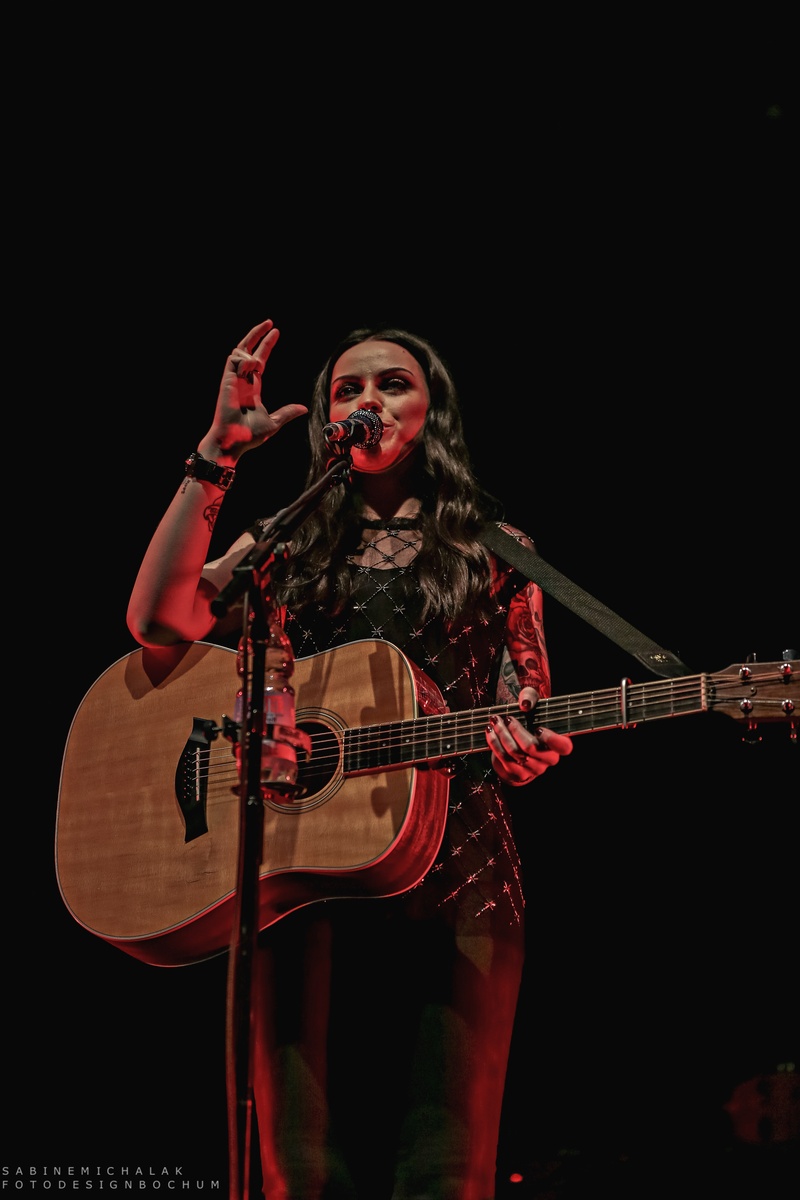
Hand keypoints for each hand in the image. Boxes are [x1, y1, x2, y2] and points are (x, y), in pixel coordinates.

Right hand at [203, 319, 308, 459]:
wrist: (233, 440)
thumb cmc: (248, 435)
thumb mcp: (274, 422)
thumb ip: (287, 413)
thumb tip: (303, 408)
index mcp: (252, 388)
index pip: (259, 361)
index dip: (266, 345)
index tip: (276, 332)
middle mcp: (242, 380)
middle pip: (247, 349)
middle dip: (257, 334)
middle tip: (269, 322)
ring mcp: (233, 379)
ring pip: (240, 352)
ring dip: (252, 352)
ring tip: (259, 365)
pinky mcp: (226, 380)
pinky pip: (234, 359)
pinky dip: (244, 359)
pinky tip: (251, 368)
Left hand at [486, 687, 572, 786]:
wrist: (516, 741)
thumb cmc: (529, 720)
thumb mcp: (531, 704)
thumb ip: (530, 697)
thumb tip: (525, 704)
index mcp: (558, 744)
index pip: (564, 747)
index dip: (552, 739)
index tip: (538, 728)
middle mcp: (548, 759)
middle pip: (531, 747)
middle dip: (515, 730)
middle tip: (506, 719)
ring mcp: (534, 769)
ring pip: (515, 753)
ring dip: (502, 735)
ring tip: (494, 722)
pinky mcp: (518, 774)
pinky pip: (504, 759)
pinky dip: (495, 744)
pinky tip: (490, 732)